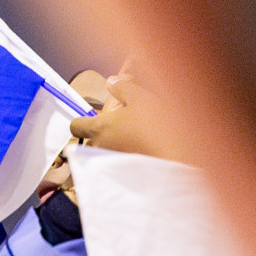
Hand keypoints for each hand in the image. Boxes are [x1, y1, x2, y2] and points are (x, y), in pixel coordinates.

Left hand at [68, 76, 185, 162]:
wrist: (179, 152)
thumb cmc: (157, 123)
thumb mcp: (141, 97)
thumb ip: (122, 88)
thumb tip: (110, 81)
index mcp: (99, 127)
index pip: (75, 126)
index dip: (83, 121)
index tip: (95, 118)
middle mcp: (99, 147)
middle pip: (89, 141)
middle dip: (101, 135)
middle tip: (122, 127)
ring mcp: (109, 163)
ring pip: (101, 153)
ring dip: (112, 147)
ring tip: (133, 140)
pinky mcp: (121, 174)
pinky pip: (114, 165)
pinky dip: (122, 159)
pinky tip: (140, 152)